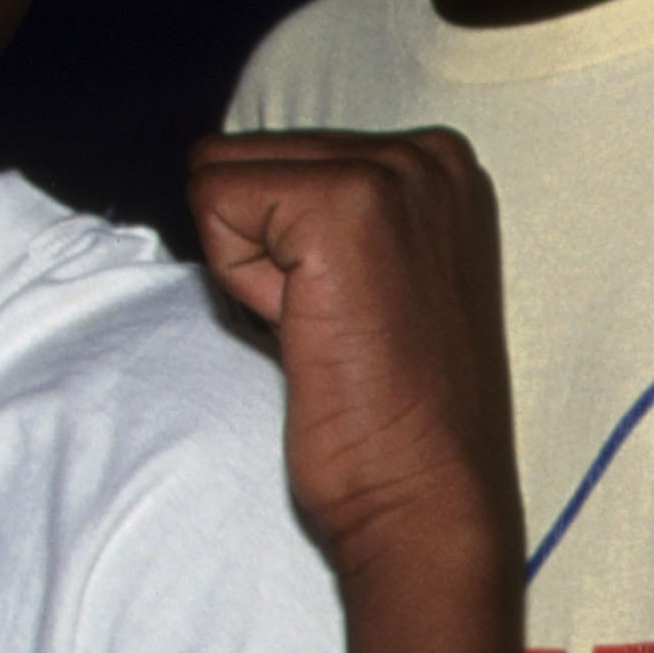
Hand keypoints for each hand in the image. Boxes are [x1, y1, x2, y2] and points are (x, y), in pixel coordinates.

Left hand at [187, 128, 526, 580]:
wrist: (424, 498)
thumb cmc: (394, 416)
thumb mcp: (376, 281)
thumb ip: (326, 217)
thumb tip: (228, 181)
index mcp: (439, 166)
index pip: (278, 156)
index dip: (283, 248)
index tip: (350, 314)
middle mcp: (427, 154)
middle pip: (244, 155)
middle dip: (263, 249)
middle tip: (336, 326)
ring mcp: (395, 174)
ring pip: (222, 175)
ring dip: (252, 266)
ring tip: (327, 327)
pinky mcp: (346, 206)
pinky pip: (214, 203)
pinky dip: (241, 282)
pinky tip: (309, 330)